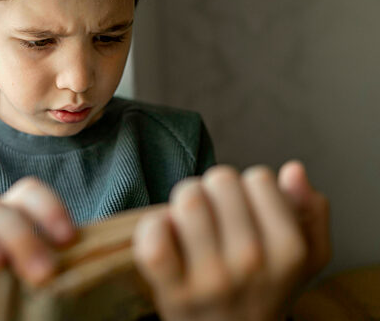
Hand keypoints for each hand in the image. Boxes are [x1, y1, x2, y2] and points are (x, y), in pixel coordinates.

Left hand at [133, 163, 329, 320]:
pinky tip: (165, 239)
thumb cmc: (259, 290)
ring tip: (188, 228)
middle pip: (220, 180)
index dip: (246, 191)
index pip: (259, 178)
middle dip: (212, 192)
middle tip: (211, 219)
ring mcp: (212, 279)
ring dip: (182, 206)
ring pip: (188, 199)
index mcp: (289, 250)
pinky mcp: (173, 290)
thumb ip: (309, 212)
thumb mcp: (303, 259)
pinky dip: (152, 229)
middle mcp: (253, 262)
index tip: (241, 213)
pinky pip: (155, 234)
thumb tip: (293, 171)